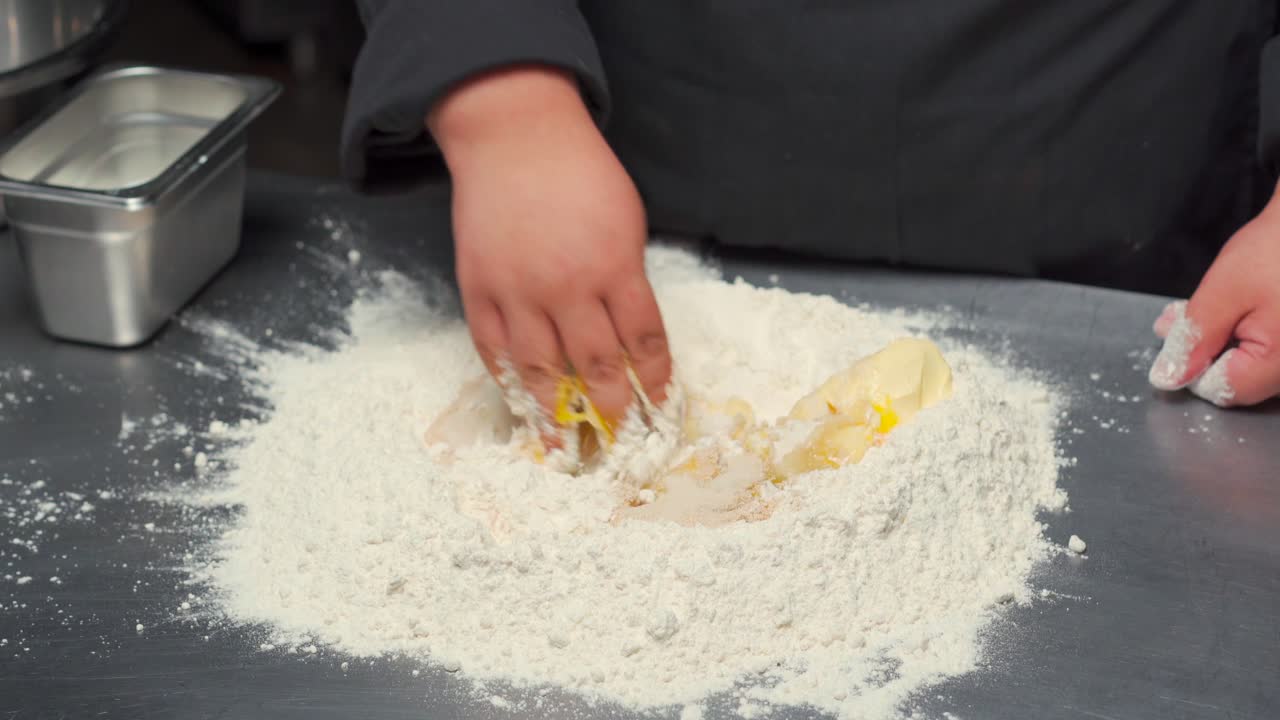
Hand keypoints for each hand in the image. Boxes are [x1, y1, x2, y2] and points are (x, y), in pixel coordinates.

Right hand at [428, 66, 671, 430]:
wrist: (514, 137)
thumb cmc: (580, 173)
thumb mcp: (626, 219)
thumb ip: (627, 277)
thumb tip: (628, 336)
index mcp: (615, 266)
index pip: (644, 341)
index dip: (656, 380)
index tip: (662, 404)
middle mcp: (569, 286)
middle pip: (596, 366)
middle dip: (613, 408)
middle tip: (621, 439)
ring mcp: (519, 291)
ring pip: (540, 370)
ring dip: (556, 414)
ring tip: (564, 447)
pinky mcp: (480, 288)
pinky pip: (493, 350)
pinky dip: (508, 381)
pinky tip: (521, 403)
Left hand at [1148, 187, 1279, 406]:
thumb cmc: (1276, 249)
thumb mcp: (1223, 293)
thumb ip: (1194, 341)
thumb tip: (1168, 379)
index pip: (1224, 390)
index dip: (1193, 366)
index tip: (1180, 334)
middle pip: (1243, 379)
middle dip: (1205, 349)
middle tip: (1179, 315)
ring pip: (1256, 364)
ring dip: (1225, 339)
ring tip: (1206, 306)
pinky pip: (1273, 350)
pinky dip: (1249, 332)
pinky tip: (1236, 307)